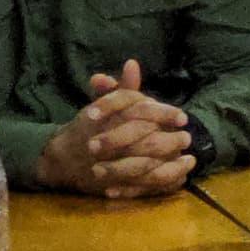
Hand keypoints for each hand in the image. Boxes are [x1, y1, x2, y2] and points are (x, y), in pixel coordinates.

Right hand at [36, 60, 193, 198]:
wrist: (60, 159)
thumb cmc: (88, 128)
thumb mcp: (103, 105)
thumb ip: (122, 89)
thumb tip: (133, 64)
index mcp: (107, 118)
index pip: (140, 112)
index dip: (164, 115)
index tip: (183, 117)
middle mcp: (108, 142)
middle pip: (146, 141)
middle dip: (170, 140)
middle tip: (187, 137)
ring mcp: (109, 166)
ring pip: (145, 166)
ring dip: (170, 163)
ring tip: (189, 159)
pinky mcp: (112, 185)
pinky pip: (142, 186)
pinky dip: (162, 182)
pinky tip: (180, 176)